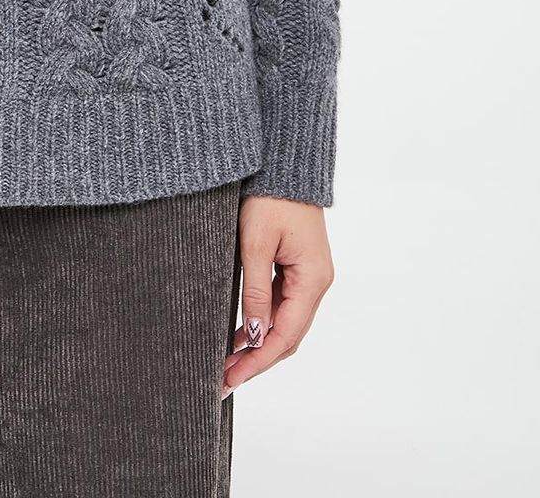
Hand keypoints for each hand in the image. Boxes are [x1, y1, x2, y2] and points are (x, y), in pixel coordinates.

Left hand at [221, 195, 333, 398]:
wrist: (285, 161)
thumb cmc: (270, 196)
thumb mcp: (256, 243)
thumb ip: (256, 290)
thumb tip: (256, 336)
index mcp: (313, 279)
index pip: (285, 335)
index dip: (258, 361)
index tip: (230, 378)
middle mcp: (316, 281)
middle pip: (289, 335)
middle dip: (257, 359)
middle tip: (223, 378)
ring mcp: (309, 274)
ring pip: (286, 322)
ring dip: (259, 343)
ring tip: (227, 361)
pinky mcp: (298, 265)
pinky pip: (283, 303)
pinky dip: (263, 321)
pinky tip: (241, 332)